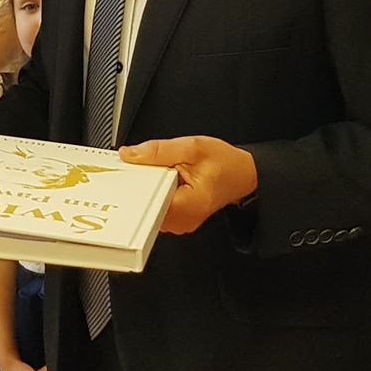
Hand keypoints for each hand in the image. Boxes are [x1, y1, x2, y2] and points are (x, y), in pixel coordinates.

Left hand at [119, 136, 258, 234]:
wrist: (242, 174)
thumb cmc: (225, 164)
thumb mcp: (192, 147)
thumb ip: (159, 151)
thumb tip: (130, 154)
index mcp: (187, 205)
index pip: (147, 201)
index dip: (135, 183)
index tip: (128, 169)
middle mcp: (181, 220)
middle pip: (145, 204)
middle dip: (140, 183)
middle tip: (146, 165)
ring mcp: (178, 223)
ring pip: (148, 205)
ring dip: (147, 187)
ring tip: (161, 171)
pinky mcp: (176, 219)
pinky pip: (155, 205)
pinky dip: (154, 191)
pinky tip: (162, 178)